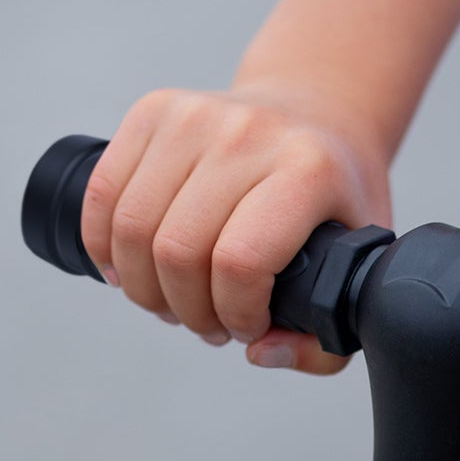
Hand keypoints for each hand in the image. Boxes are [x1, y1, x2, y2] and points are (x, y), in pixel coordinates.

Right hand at [80, 81, 392, 373]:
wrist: (318, 112)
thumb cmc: (336, 197)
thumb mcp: (358, 264)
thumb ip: (324, 338)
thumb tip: (258, 351)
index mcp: (309, 170)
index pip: (242, 262)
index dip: (235, 314)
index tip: (248, 326)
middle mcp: (250, 134)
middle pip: (178, 252)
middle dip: (187, 311)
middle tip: (208, 321)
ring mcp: (197, 115)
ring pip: (132, 229)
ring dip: (144, 288)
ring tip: (174, 300)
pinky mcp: (155, 109)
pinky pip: (102, 194)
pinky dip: (104, 246)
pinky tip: (130, 270)